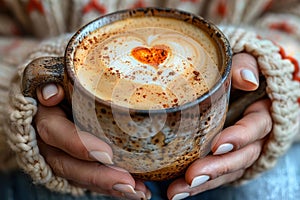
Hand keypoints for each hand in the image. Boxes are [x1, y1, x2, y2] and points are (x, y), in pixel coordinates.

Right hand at [35, 87, 150, 198]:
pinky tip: (137, 191)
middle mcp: (49, 144)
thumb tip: (51, 94)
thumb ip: (51, 83)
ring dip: (109, 186)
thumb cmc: (63, 87)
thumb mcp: (55, 79)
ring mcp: (63, 157)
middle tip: (128, 183)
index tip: (107, 154)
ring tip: (137, 191)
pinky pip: (92, 181)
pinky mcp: (76, 166)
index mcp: (44, 118)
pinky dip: (112, 187)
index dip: (79, 145)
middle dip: (99, 176)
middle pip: (69, 165)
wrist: (57, 99)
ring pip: (81, 178)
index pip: (55, 133)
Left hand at [167, 53, 271, 199]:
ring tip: (176, 192)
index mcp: (263, 112)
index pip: (257, 127)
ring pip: (226, 172)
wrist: (238, 82)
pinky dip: (196, 184)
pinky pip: (214, 174)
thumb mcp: (245, 60)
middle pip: (241, 157)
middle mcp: (255, 136)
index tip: (217, 145)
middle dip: (217, 168)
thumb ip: (245, 64)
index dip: (240, 137)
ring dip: (202, 183)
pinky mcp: (224, 156)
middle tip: (191, 176)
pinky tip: (176, 191)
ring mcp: (239, 149)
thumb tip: (248, 79)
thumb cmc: (238, 71)